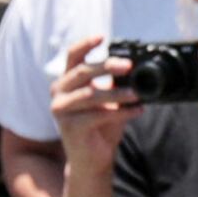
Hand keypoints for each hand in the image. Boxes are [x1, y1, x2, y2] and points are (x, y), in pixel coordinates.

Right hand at [49, 35, 141, 172]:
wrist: (93, 160)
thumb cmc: (102, 127)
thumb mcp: (111, 100)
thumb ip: (116, 84)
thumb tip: (136, 68)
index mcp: (68, 81)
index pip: (73, 56)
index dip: (86, 44)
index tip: (103, 37)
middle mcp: (59, 92)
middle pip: (83, 71)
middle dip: (107, 66)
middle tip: (129, 66)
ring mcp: (60, 109)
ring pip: (90, 94)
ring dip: (117, 93)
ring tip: (138, 94)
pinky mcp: (69, 127)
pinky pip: (97, 115)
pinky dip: (121, 112)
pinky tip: (137, 111)